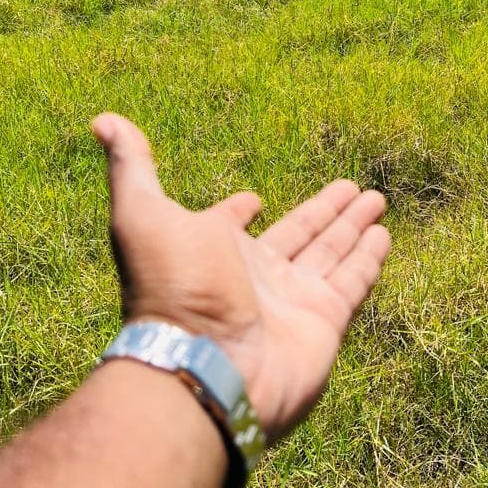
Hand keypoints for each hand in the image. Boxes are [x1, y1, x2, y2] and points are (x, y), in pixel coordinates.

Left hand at [92, 113, 390, 441]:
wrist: (205, 366)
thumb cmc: (172, 287)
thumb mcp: (142, 215)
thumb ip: (132, 167)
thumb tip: (103, 121)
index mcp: (214, 250)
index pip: (231, 225)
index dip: (239, 210)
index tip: (251, 199)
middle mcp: (256, 275)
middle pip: (298, 233)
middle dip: (323, 210)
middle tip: (352, 186)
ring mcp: (292, 299)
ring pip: (331, 252)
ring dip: (353, 226)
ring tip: (377, 198)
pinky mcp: (325, 320)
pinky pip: (353, 281)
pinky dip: (369, 258)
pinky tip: (384, 235)